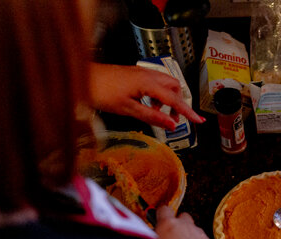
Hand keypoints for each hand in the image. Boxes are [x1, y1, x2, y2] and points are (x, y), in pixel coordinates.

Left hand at [90, 63, 205, 129]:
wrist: (82, 77)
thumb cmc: (100, 91)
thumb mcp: (128, 109)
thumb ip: (152, 116)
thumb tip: (172, 125)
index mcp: (148, 83)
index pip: (174, 100)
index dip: (187, 112)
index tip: (199, 120)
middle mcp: (147, 75)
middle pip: (174, 87)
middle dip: (178, 102)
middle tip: (175, 118)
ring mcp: (141, 72)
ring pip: (165, 83)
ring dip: (167, 98)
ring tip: (158, 113)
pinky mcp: (134, 74)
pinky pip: (154, 82)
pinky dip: (156, 94)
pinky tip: (147, 104)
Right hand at [154, 206, 216, 238]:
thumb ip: (153, 237)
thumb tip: (153, 233)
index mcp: (168, 225)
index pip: (165, 209)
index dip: (163, 216)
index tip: (162, 220)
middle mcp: (187, 227)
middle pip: (184, 217)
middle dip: (179, 226)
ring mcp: (200, 237)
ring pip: (196, 231)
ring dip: (190, 238)